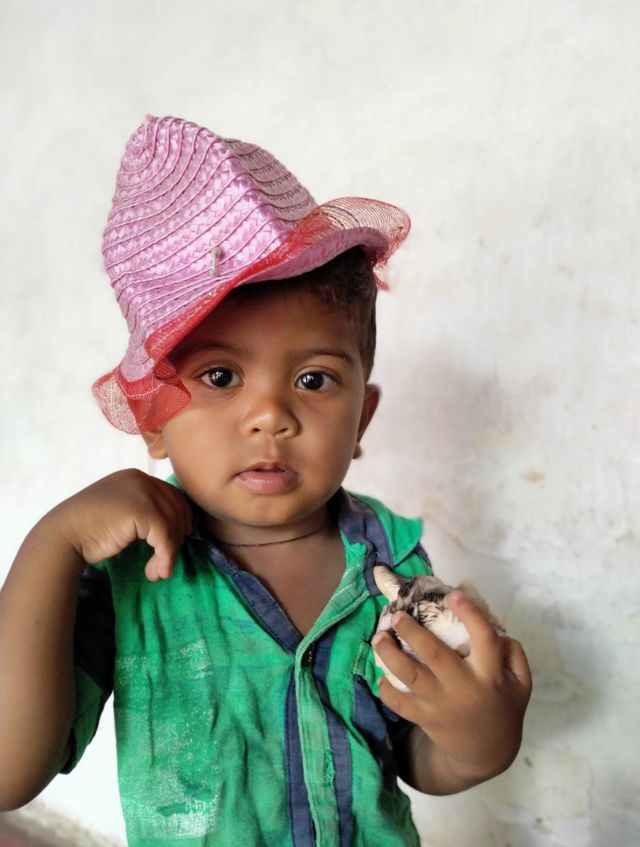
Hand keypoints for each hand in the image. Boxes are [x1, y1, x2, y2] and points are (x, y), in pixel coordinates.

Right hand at [51, 469, 192, 580]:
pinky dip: (165, 558)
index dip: (181, 519)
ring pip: (173, 525)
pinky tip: (158, 572)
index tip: (178, 541)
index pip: (172, 496)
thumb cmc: (89, 528)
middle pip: (177, 509)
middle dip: (177, 537)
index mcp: (136, 477)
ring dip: (170, 553)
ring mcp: (142, 493)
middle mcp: (142, 480)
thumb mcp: (121, 511)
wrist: (63, 534)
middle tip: (166, 562)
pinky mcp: (142, 510)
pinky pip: (165, 537)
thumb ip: (144, 512)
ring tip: (158, 572)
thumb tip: (180, 530)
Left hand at [372, 591, 531, 783]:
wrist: (487, 752)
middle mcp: (463, 687)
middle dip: (412, 631)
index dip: (470, 614)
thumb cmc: (502, 706)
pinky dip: (386, 689)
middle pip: (434, 654)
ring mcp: (441, 704)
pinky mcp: (425, 718)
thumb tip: (491, 625)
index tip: (453, 596)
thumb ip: (512, 652)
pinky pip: (399, 703)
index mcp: (490, 674)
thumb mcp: (521, 681)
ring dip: (389, 654)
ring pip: (409, 676)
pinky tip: (380, 674)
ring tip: (379, 638)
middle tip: (397, 615)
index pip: (484, 639)